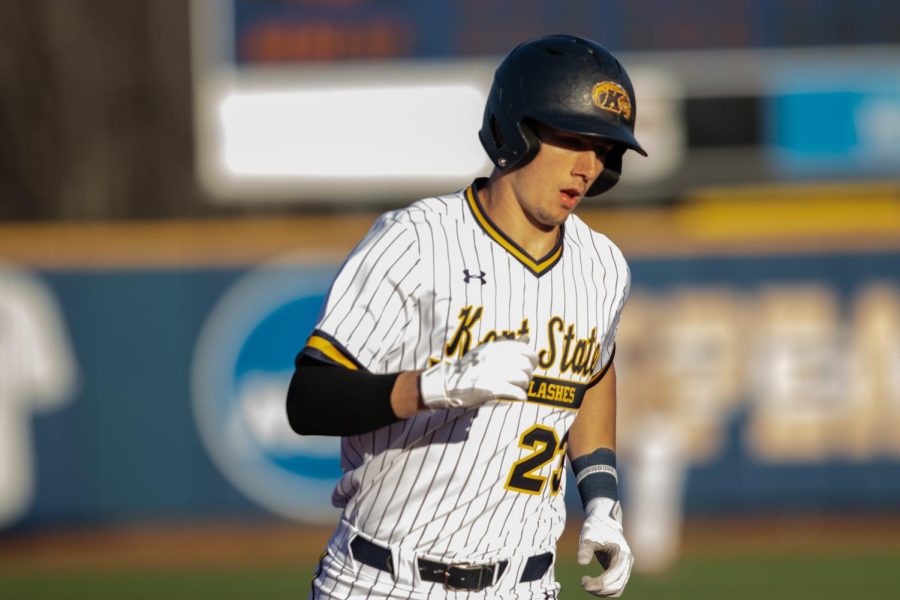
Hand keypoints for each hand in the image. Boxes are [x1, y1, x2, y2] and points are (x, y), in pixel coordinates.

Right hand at [419, 337, 536, 408]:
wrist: (447, 383)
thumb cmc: (469, 368)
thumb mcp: (486, 351)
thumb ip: (507, 345)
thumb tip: (527, 338)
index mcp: (496, 347)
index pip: (526, 350)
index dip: (532, 359)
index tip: (529, 366)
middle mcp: (497, 358)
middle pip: (527, 366)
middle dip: (528, 374)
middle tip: (521, 380)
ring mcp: (494, 373)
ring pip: (524, 379)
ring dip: (523, 386)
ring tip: (516, 388)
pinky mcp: (492, 389)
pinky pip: (517, 393)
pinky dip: (520, 396)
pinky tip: (516, 396)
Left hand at [577, 497, 633, 596]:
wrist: (604, 521)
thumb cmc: (595, 528)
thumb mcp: (588, 536)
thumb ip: (585, 549)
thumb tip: (581, 563)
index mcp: (622, 554)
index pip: (613, 575)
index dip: (599, 583)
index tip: (583, 583)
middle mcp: (627, 562)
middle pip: (617, 585)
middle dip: (600, 589)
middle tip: (583, 584)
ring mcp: (625, 567)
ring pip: (618, 588)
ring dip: (602, 591)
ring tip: (585, 584)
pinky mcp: (620, 569)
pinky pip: (616, 586)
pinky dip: (605, 589)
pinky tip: (591, 584)